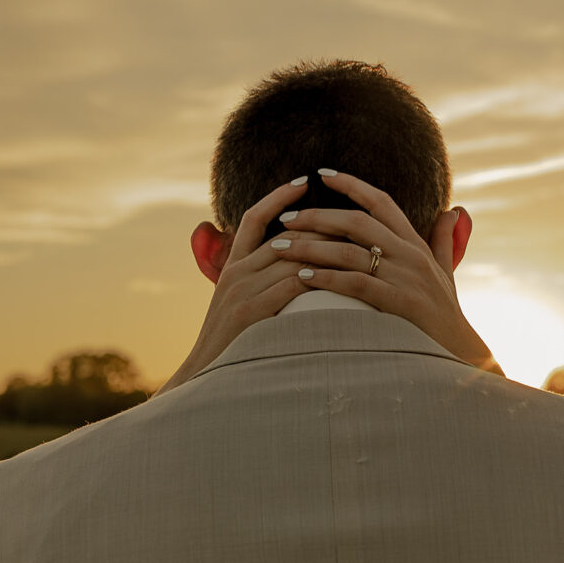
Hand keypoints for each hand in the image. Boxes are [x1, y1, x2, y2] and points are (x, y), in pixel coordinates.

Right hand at [151, 175, 344, 395]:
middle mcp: (235, 273)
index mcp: (231, 267)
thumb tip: (291, 273)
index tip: (304, 181)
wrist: (205, 381)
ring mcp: (241, 291)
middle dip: (319, 224)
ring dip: (326, 250)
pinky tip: (344, 279)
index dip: (278, 198)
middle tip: (353, 217)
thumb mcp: (237, 309)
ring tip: (358, 246)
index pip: (253, 218)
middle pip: (283, 235)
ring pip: (290, 256)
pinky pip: (291, 286)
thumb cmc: (231, 349)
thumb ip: (259, 286)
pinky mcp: (250, 312)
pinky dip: (319, 279)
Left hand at [272, 169, 504, 375]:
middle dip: (317, 217)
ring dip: (311, 248)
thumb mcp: (445, 271)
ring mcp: (405, 278)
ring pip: (350, 252)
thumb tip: (453, 211)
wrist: (461, 352)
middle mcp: (410, 255)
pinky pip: (356, 284)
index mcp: (416, 243)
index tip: (321, 173)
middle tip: (285, 219)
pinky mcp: (399, 303)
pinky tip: (302, 277)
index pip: (381, 202)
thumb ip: (442, 240)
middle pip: (357, 222)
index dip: (351, 185)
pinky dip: (328, 278)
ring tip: (280, 247)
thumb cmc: (446, 313)